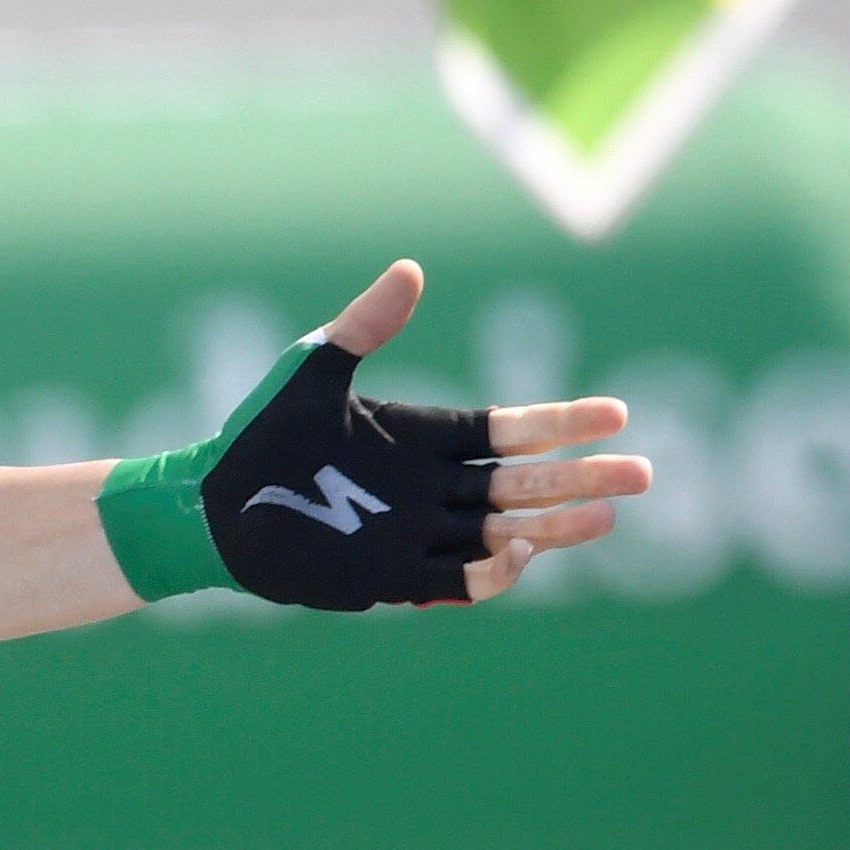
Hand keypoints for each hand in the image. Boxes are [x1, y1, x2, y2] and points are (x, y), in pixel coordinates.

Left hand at [107, 262, 651, 607]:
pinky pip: (456, 579)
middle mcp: (430, 488)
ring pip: (505, 532)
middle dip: (583, 478)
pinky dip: (492, 570)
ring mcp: (415, 533)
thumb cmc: (255, 436)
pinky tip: (521, 553)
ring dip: (556, 527)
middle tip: (642, 474)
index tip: (616, 414)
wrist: (207, 505)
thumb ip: (365, 325)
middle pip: (525, 484)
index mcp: (423, 438)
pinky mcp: (390, 576)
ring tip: (606, 517)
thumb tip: (409, 269)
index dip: (563, 424)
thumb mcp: (311, 371)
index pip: (511, 431)